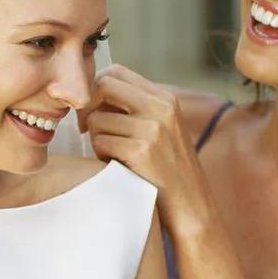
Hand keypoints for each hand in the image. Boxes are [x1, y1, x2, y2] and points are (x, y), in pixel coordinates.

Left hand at [81, 65, 211, 237]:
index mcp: (165, 99)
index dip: (95, 87)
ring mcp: (152, 129)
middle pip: (103, 86)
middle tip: (86, 129)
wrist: (191, 207)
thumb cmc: (168, 171)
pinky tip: (116, 165)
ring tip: (111, 154)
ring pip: (96, 119)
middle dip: (87, 107)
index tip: (92, 109)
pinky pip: (100, 141)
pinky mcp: (141, 151)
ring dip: (95, 138)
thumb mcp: (161, 129)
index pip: (116, 72)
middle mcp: (161, 108)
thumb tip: (94, 92)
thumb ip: (136, 108)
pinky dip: (101, 154)